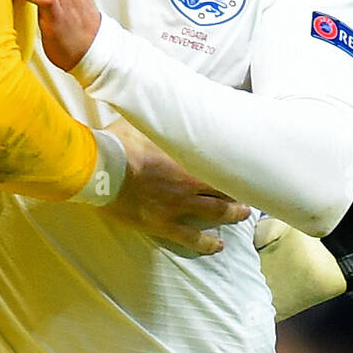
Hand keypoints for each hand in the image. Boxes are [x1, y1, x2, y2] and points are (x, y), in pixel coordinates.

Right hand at [102, 118, 250, 255]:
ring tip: (244, 215)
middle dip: (239, 189)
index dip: (233, 164)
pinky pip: (191, 237)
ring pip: (215, 212)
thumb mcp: (140, 122)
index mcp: (186, 157)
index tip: (244, 162)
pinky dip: (207, 243)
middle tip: (251, 190)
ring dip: (233, 213)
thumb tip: (159, 105)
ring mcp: (177, 206)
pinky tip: (219, 246)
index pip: (219, 161)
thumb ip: (156, 121)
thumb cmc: (119, 143)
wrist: (101, 170)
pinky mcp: (163, 224)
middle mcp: (188, 183)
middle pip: (223, 187)